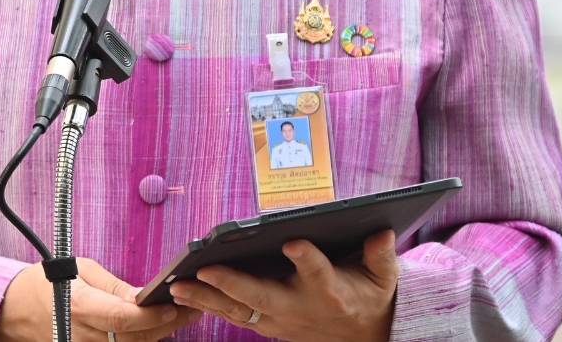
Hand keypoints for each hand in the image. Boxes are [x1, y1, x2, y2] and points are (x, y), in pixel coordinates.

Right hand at [0, 258, 203, 341]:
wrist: (18, 310)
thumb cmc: (49, 283)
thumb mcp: (83, 271)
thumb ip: (116, 288)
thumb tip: (146, 297)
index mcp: (80, 306)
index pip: (123, 318)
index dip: (152, 315)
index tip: (175, 304)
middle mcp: (84, 334)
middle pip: (136, 338)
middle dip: (168, 324)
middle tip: (195, 305)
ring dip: (160, 333)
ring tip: (185, 313)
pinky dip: (143, 339)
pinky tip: (160, 326)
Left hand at [167, 230, 398, 341]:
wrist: (362, 338)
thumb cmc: (369, 297)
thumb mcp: (383, 277)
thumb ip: (381, 255)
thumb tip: (382, 230)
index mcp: (331, 292)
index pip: (318, 273)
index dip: (306, 258)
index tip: (293, 242)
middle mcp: (300, 308)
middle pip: (263, 297)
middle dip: (233, 285)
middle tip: (207, 270)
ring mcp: (279, 320)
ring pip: (239, 311)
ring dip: (207, 300)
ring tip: (178, 286)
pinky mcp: (266, 325)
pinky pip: (233, 316)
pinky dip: (206, 307)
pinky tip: (181, 295)